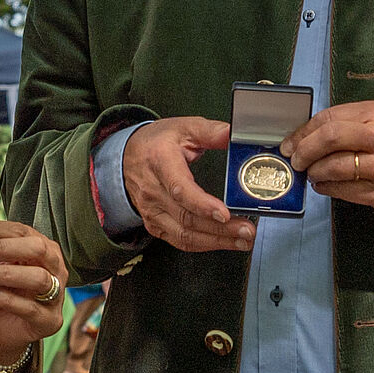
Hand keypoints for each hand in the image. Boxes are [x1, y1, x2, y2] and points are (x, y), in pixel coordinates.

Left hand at [0, 219, 65, 362]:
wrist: (2, 331)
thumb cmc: (0, 294)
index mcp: (42, 250)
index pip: (22, 231)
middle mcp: (54, 269)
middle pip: (37, 249)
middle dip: (3, 248)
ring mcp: (55, 296)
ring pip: (39, 277)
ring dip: (5, 274)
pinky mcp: (49, 320)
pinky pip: (31, 308)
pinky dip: (7, 299)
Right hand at [122, 118, 256, 252]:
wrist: (126, 157)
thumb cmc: (156, 143)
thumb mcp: (183, 128)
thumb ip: (211, 131)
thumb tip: (234, 134)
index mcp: (160, 162)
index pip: (179, 189)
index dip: (202, 205)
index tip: (224, 213)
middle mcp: (153, 191)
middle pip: (187, 218)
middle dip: (221, 229)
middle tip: (247, 230)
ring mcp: (152, 211)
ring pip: (184, 235)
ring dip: (216, 241)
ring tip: (243, 241)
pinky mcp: (154, 224)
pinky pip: (179, 241)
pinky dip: (204, 245)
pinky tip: (224, 243)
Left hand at [282, 100, 373, 223]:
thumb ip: (355, 125)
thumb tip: (311, 134)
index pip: (331, 117)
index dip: (304, 130)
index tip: (291, 141)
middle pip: (328, 138)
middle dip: (303, 150)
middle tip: (295, 159)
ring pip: (333, 166)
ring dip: (314, 172)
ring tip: (311, 173)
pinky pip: (343, 189)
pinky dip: (326, 188)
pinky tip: (324, 185)